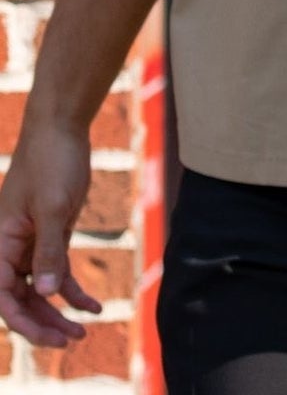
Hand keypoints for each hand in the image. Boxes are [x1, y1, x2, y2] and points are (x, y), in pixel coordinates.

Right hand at [0, 125, 102, 346]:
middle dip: (43, 324)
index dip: (23, 322)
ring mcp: (29, 244)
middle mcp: (8, 249)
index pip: (3, 297)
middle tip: (72, 341)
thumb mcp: (55, 207)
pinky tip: (93, 306)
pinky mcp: (50, 236)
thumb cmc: (53, 163)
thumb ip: (49, 250)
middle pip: (20, 300)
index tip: (49, 339)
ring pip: (39, 290)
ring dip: (58, 312)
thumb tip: (47, 294)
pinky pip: (57, 272)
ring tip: (83, 332)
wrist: (61, 129)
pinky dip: (72, 291)